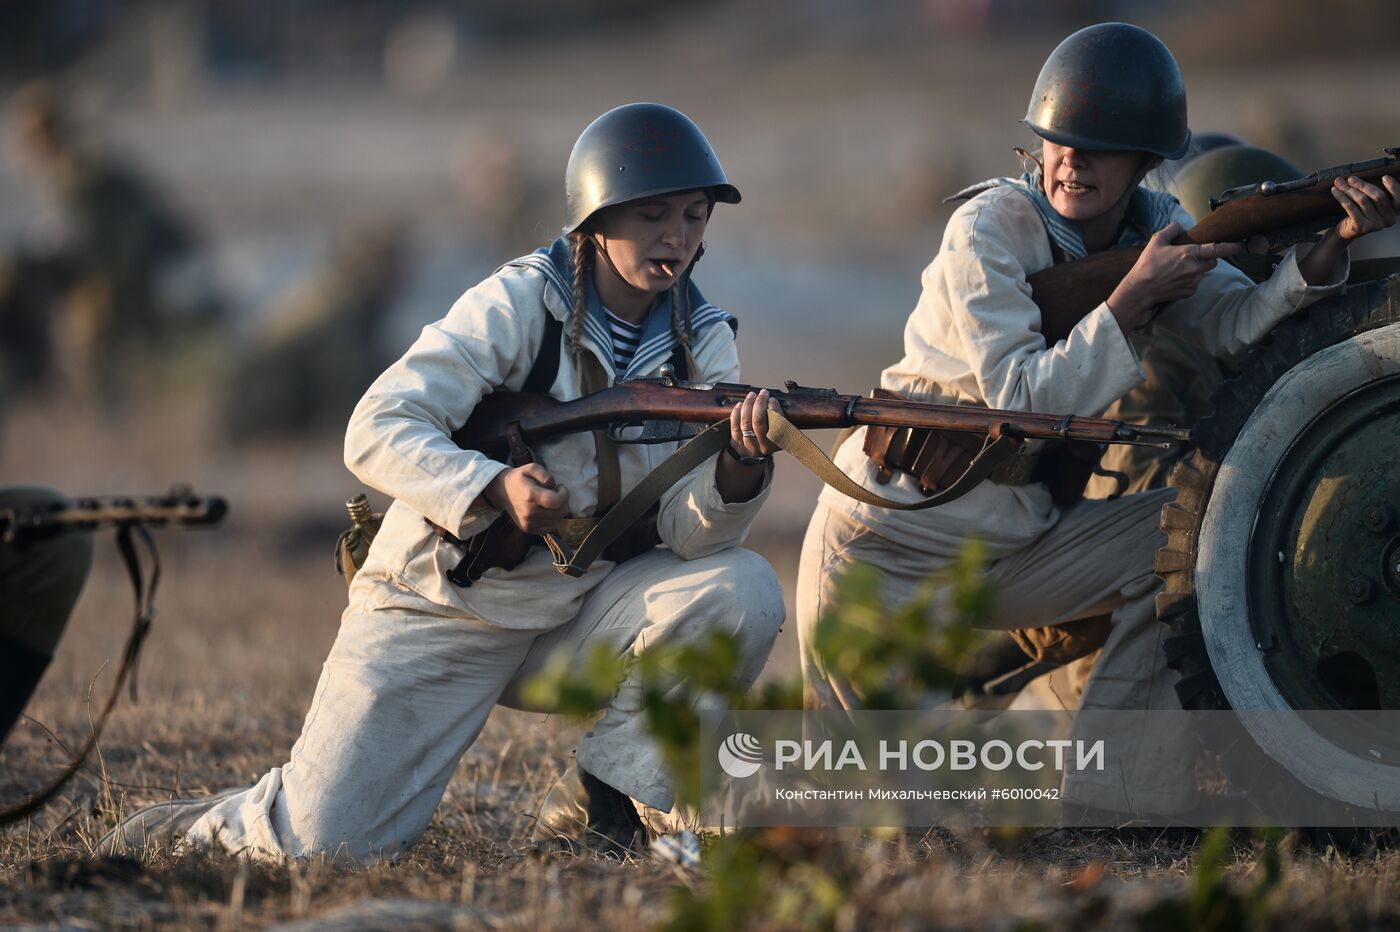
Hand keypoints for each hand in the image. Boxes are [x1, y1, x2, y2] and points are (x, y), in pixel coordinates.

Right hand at [483, 463, 568, 532]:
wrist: (503, 492)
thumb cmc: (520, 478)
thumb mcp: (531, 468)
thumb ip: (544, 474)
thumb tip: (552, 485)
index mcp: (530, 496)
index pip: (557, 502)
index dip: (564, 494)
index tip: (559, 487)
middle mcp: (529, 513)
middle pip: (560, 512)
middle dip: (563, 502)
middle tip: (556, 493)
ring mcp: (528, 523)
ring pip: (557, 521)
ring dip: (558, 510)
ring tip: (549, 501)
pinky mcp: (529, 529)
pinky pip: (550, 527)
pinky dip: (552, 519)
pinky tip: (545, 509)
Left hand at [715, 390, 778, 503]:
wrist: (752, 457)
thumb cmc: (768, 440)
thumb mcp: (779, 435)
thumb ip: (780, 421)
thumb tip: (773, 401)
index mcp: (776, 442)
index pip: (776, 424)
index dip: (774, 409)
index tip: (772, 400)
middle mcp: (762, 445)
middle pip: (759, 421)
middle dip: (760, 403)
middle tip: (763, 393)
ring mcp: (748, 444)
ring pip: (746, 422)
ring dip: (748, 406)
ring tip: (752, 395)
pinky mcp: (737, 442)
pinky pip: (735, 426)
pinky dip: (736, 414)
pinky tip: (740, 404)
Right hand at [1107, 222, 1242, 330]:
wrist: (1139, 290)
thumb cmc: (1147, 265)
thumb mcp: (1156, 241)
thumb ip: (1172, 229)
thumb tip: (1181, 227)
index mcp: (1188, 253)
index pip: (1216, 249)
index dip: (1230, 247)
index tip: (1239, 245)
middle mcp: (1194, 268)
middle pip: (1213, 261)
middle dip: (1208, 258)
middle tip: (1193, 257)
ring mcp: (1193, 282)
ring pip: (1203, 273)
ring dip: (1196, 269)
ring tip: (1177, 270)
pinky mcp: (1189, 292)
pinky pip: (1195, 283)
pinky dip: (1189, 280)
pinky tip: (1175, 279)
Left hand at [1331, 175, 1399, 241]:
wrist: (1346, 231)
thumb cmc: (1361, 213)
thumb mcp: (1371, 204)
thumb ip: (1373, 193)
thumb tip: (1360, 177)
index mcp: (1393, 212)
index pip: (1398, 199)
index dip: (1394, 188)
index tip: (1385, 177)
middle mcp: (1387, 220)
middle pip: (1378, 196)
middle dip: (1363, 185)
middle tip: (1351, 179)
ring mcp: (1375, 225)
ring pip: (1362, 200)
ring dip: (1349, 189)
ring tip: (1339, 183)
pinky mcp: (1361, 227)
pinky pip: (1351, 207)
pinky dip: (1342, 197)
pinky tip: (1335, 191)